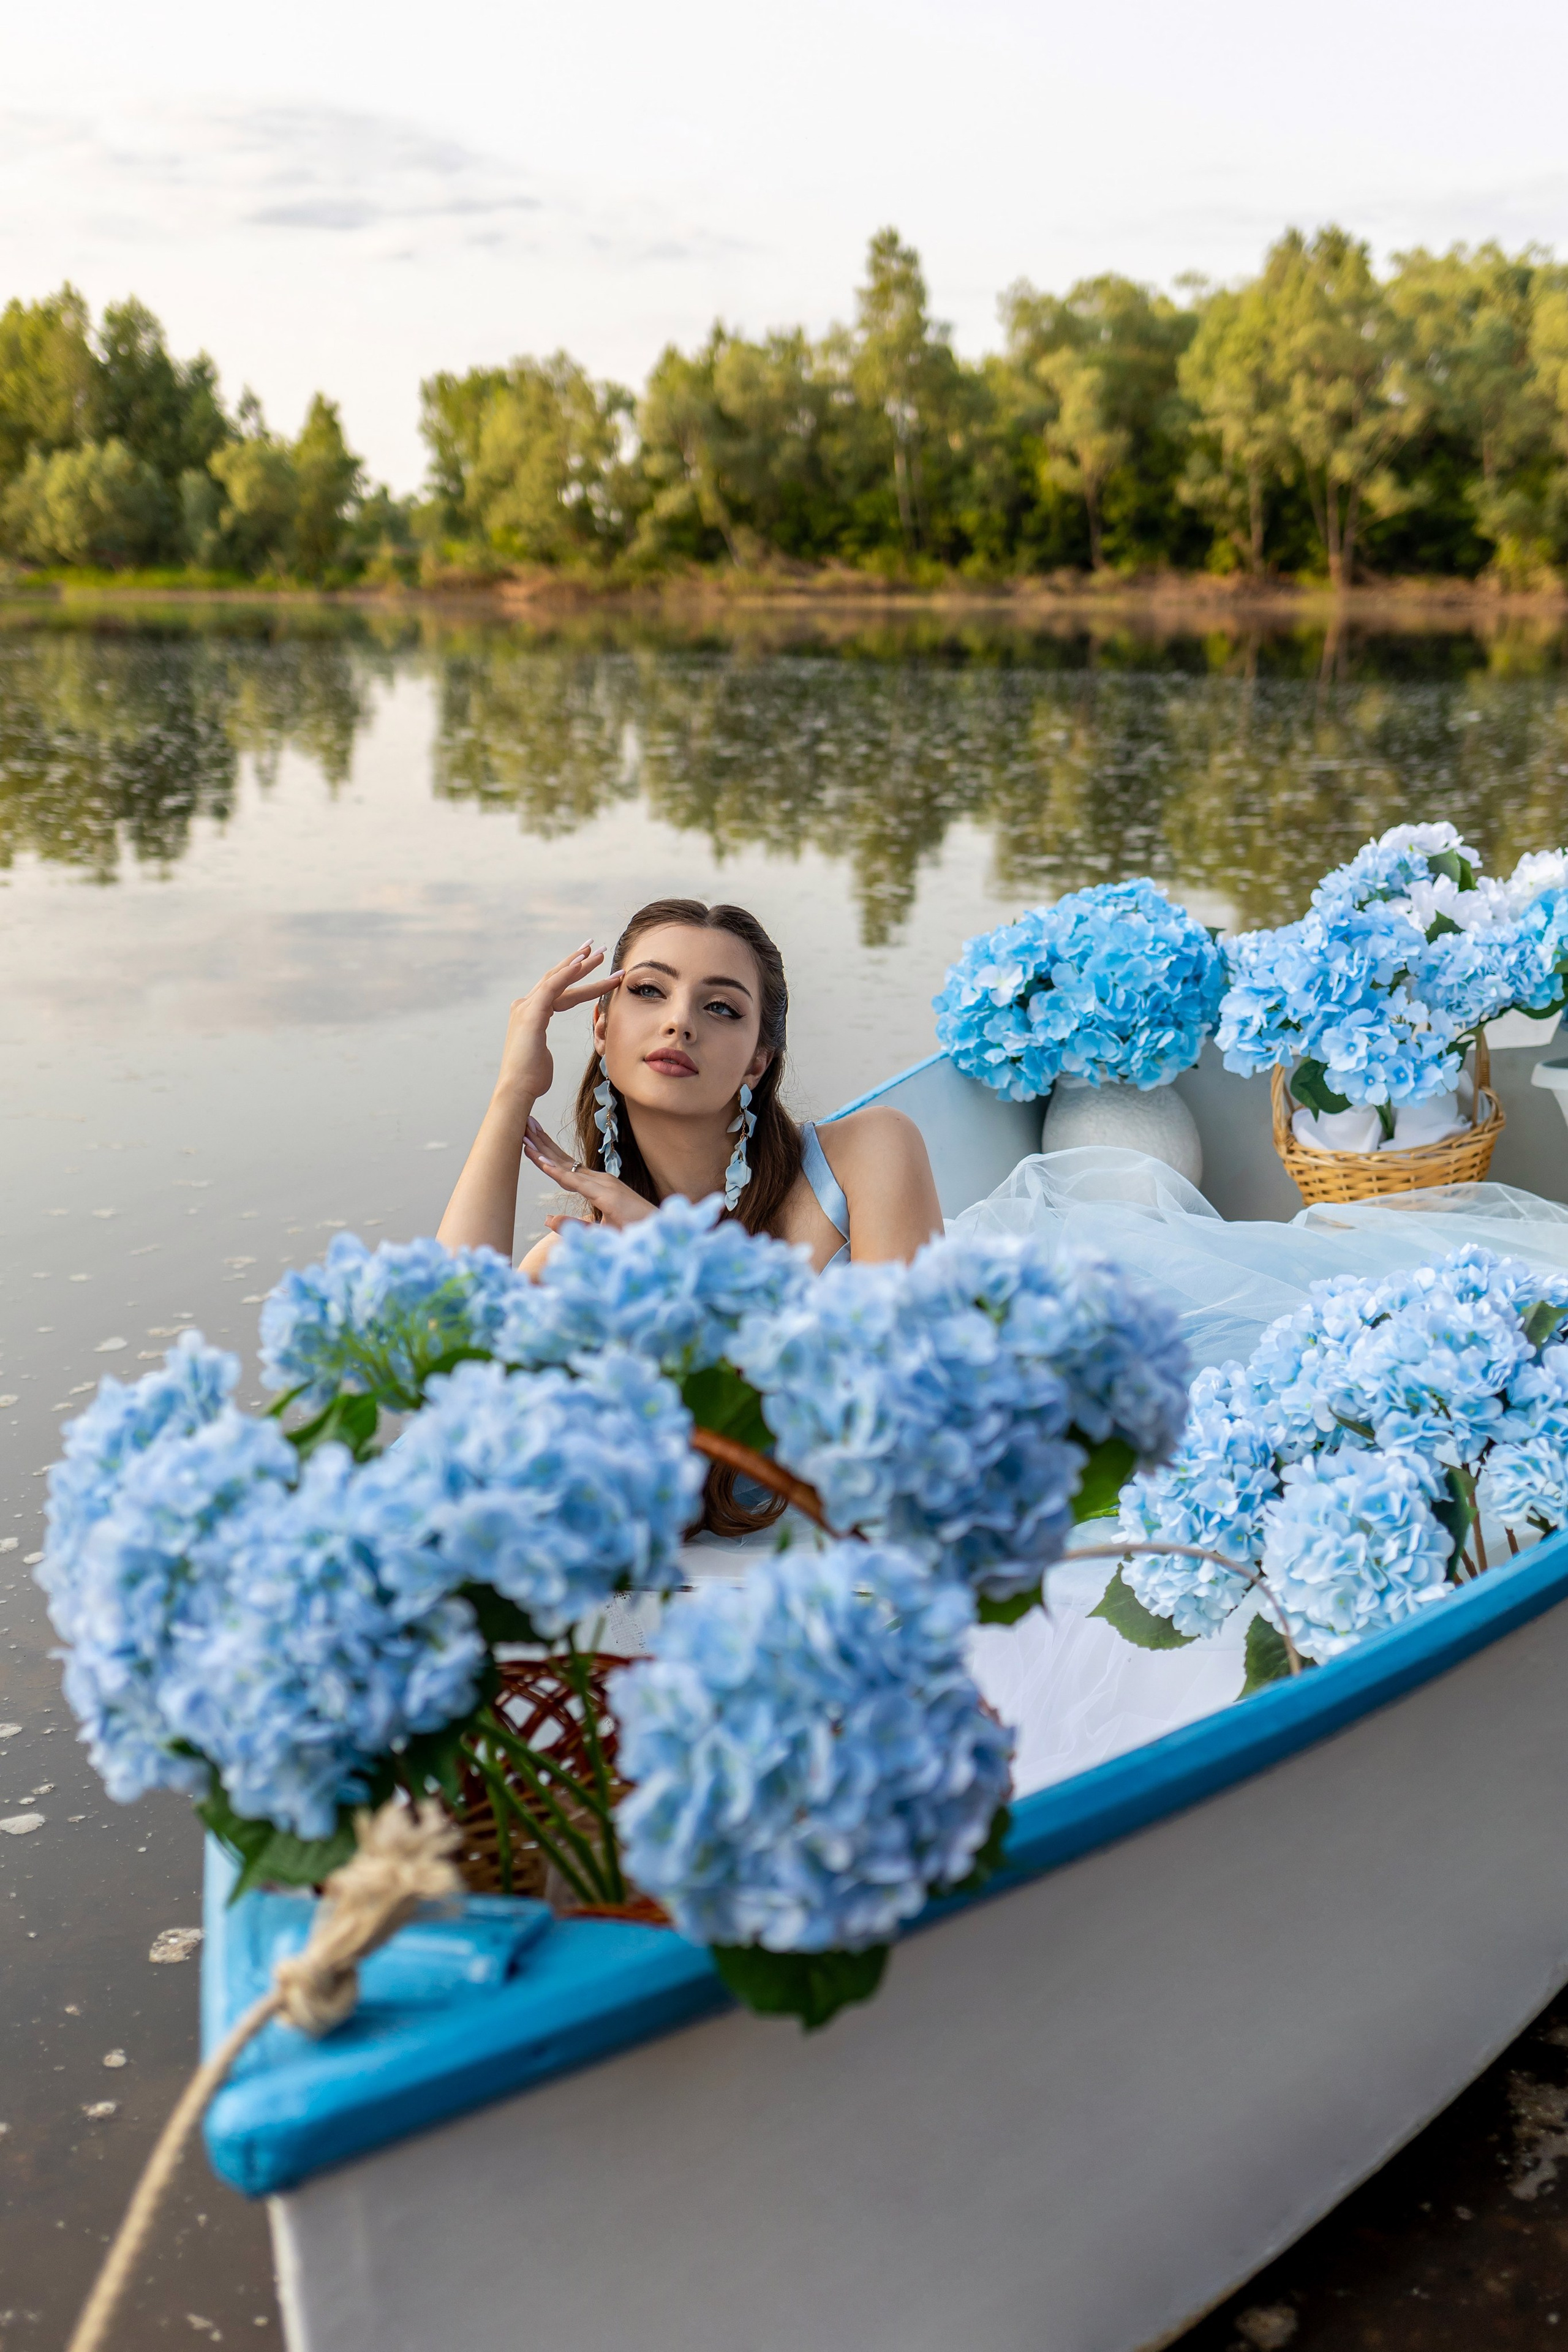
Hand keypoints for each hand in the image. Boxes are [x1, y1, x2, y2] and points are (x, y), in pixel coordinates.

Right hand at [493, 943, 621, 1110]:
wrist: (517, 1088)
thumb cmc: (531, 1078)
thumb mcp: (540, 1055)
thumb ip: (541, 1044)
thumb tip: (542, 1049)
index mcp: (529, 1014)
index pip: (557, 990)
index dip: (575, 977)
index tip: (591, 963)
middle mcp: (525, 1006)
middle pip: (557, 978)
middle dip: (579, 962)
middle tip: (598, 948)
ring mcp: (526, 1008)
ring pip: (558, 979)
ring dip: (580, 965)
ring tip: (600, 953)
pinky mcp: (531, 1014)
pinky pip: (552, 987)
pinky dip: (568, 974)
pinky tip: (582, 963)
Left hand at [522, 1117, 657, 1231]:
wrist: (658, 1236)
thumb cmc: (631, 1233)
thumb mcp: (594, 1231)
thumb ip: (570, 1224)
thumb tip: (546, 1218)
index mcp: (597, 1186)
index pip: (566, 1167)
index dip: (547, 1153)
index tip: (529, 1140)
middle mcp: (599, 1180)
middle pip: (564, 1160)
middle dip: (542, 1142)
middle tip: (524, 1124)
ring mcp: (604, 1185)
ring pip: (566, 1167)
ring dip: (544, 1151)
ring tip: (525, 1135)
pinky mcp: (606, 1195)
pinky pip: (576, 1183)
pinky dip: (558, 1172)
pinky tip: (542, 1163)